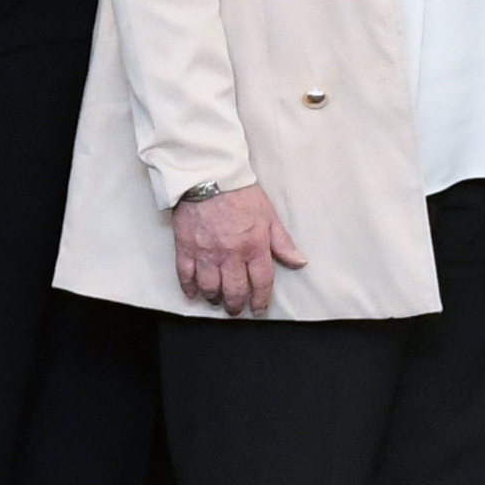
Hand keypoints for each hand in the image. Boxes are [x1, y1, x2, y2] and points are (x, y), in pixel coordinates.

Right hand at [170, 184, 304, 314]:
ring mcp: (206, 252)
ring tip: (216, 300)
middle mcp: (231, 254)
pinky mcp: (185, 247)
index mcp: (254, 246)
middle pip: (235, 290)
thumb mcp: (269, 215)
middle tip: (236, 310)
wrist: (208, 174)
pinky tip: (192, 293)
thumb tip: (299, 262)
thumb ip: (282, 243)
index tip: (258, 309)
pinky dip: (188, 287)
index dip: (261, 300)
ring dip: (214, 298)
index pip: (261, 282)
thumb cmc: (240, 192)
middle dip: (236, 305)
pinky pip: (185, 275)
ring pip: (210, 287)